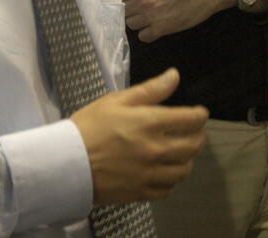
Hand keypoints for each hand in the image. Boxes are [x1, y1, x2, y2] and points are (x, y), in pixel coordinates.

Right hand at [72, 68, 207, 203]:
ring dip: (188, 159)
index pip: (191, 119)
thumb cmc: (90, 126)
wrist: (66, 162)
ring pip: (184, 170)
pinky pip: (168, 189)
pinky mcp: (141, 192)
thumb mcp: (117, 100)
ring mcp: (150, 174)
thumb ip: (150, 90)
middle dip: (199, 136)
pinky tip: (166, 172)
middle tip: (194, 131)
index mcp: (151, 124)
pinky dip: (172, 180)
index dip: (200, 115)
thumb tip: (174, 76)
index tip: (200, 113)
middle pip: (194, 146)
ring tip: (182, 152)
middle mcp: (156, 150)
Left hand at [119, 0, 236, 42]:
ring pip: (131, 24)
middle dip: (128, 8)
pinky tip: (154, 25)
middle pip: (122, 10)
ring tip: (146, 15)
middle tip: (139, 5)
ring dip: (137, 21)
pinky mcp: (163, 28)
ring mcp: (153, 15)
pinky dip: (147, 33)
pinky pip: (144, 37)